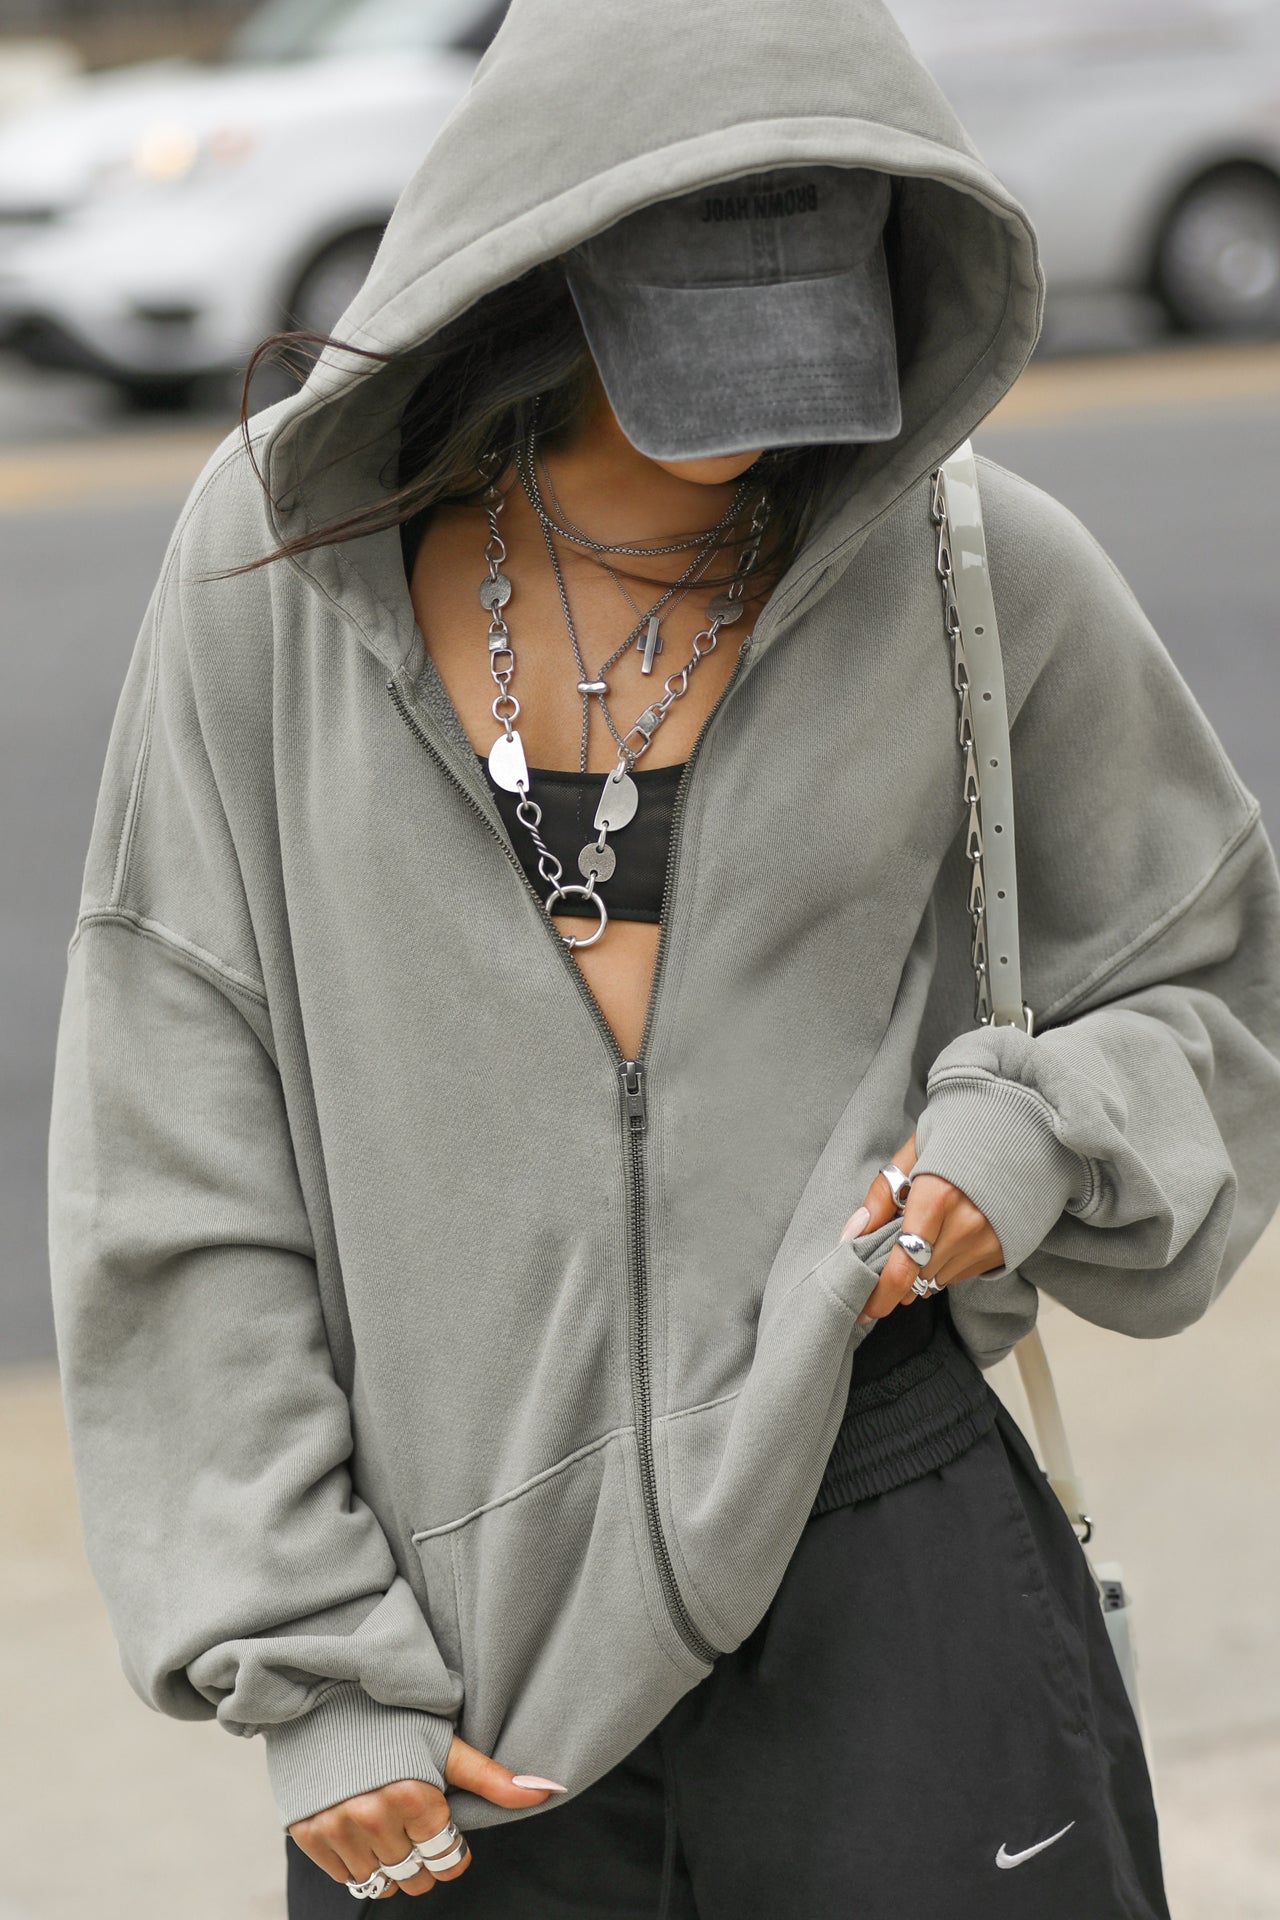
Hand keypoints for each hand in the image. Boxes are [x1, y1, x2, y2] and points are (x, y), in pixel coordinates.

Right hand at [287, 1731, 566, 1897]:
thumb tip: (550, 1791)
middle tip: (416, 1822)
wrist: (323, 1695)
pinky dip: (358, 1860)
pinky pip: (345, 1875)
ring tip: (390, 1822)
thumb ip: (492, 1777)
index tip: (444, 1824)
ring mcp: (336, 1828)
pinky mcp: (308, 1834)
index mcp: (412, 1794)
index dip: (453, 1844)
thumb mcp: (444, 1742)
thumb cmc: (390, 1715)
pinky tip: (363, 1827)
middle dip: (423, 1855)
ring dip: (391, 1859)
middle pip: (416, 1876)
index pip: (448, 1858)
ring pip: (381, 1880)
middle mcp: (372, 1817)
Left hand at [840, 1132, 1004, 1326]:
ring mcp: (990, 1240)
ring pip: (939, 1279)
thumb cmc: (961, 1133)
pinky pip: (961, 1274)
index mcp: (937, 1196)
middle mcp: (967, 1225)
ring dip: (921, 1272)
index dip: (880, 1294)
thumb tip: (852, 1235)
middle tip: (882, 1267)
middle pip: (919, 1278)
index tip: (864, 1309)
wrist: (1023, 1129)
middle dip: (896, 1278)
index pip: (903, 1265)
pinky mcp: (1004, 1249)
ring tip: (919, 1241)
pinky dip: (944, 1265)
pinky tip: (944, 1238)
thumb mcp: (914, 1152)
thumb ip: (882, 1195)